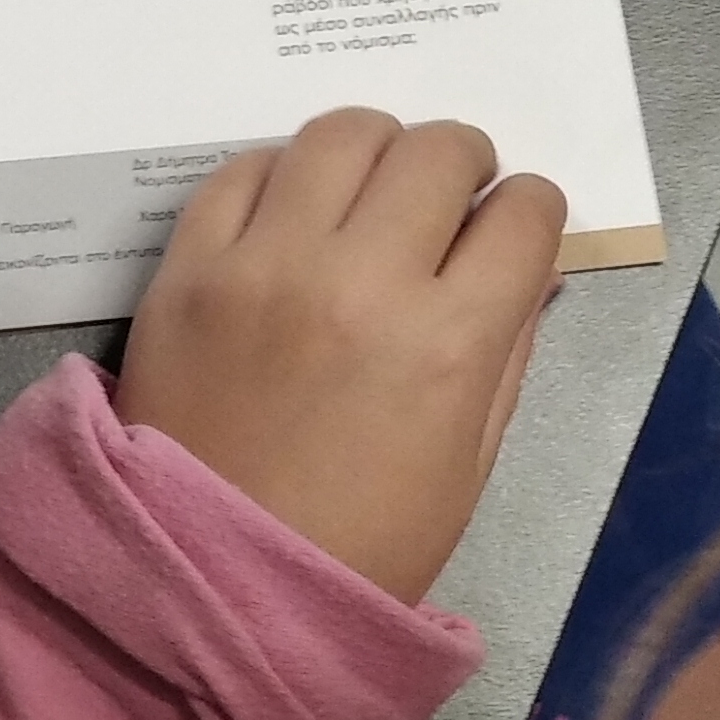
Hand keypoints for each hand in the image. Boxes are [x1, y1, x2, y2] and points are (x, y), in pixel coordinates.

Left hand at [114, 110, 567, 603]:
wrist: (217, 586)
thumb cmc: (363, 546)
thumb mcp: (468, 464)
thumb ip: (506, 351)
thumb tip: (529, 266)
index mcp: (448, 343)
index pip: (524, 215)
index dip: (532, 211)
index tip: (514, 225)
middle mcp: (360, 281)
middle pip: (437, 152)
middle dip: (464, 163)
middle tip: (451, 197)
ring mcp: (265, 264)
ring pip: (342, 133)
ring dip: (377, 148)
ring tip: (373, 188)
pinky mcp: (188, 265)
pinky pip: (244, 168)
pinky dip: (283, 173)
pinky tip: (294, 209)